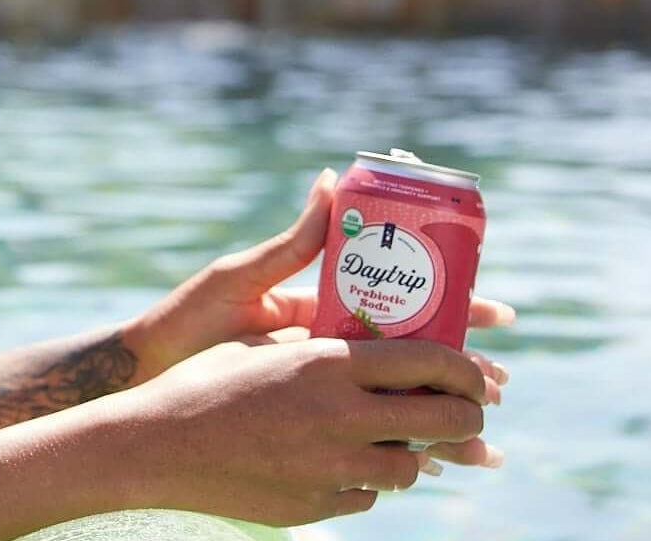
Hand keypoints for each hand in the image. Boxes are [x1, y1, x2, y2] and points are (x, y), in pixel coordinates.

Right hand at [109, 336, 490, 526]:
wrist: (156, 445)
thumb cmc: (205, 380)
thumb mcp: (265, 342)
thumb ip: (326, 337)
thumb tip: (379, 327)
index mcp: (328, 363)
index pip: (431, 362)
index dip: (468, 368)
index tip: (477, 374)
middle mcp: (339, 415)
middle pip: (444, 418)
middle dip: (467, 415)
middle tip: (463, 412)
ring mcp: (331, 468)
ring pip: (413, 466)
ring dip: (415, 452)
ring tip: (397, 439)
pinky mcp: (317, 505)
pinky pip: (369, 496)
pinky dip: (365, 480)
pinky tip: (344, 463)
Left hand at [131, 168, 514, 468]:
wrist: (149, 373)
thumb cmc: (190, 320)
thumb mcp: (242, 276)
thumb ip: (292, 242)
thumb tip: (333, 182)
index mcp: (322, 305)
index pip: (400, 304)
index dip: (452, 309)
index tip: (498, 318)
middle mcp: (331, 344)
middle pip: (413, 357)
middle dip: (460, 372)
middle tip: (501, 386)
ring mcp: (321, 382)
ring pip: (397, 399)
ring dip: (441, 417)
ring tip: (485, 439)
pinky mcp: (305, 415)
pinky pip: (363, 432)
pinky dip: (402, 447)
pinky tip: (435, 468)